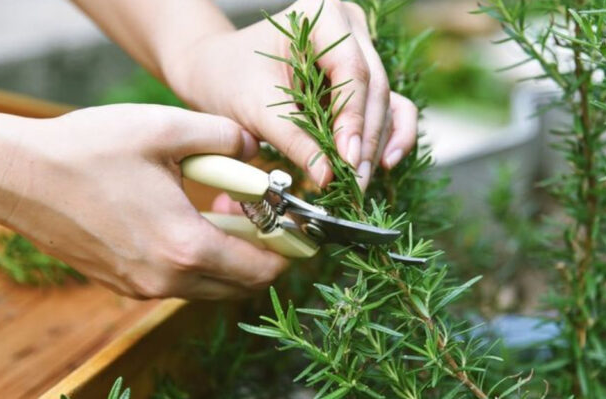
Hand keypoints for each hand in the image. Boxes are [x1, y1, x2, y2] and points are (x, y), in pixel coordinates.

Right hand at [0, 102, 287, 298]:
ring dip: (227, 255)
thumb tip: (255, 149)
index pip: (260, 268)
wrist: (18, 177)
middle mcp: (167, 280)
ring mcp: (142, 287)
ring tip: (221, 209)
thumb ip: (225, 137)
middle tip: (258, 212)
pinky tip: (185, 219)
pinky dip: (196, 259)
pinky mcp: (122, 284)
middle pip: (239, 284)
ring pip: (209, 285)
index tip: (296, 228)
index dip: (288, 250)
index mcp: (185, 246)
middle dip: (260, 252)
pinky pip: (178, 281)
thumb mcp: (166, 129)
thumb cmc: (88, 149)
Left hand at [163, 0, 417, 189]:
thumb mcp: (256, 110)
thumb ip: (294, 141)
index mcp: (321, 15)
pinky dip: (389, 136)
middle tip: (356, 182)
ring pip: (384, 101)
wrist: (216, 71)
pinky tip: (384, 164)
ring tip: (360, 182)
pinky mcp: (363, 78)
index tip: (347, 159)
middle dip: (366, 140)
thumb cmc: (229, 79)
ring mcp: (361, 51)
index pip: (351, 70)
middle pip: (374, 88)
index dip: (354, 118)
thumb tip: (327, 177)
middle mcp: (349, 27)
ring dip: (376, 145)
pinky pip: (389, 106)